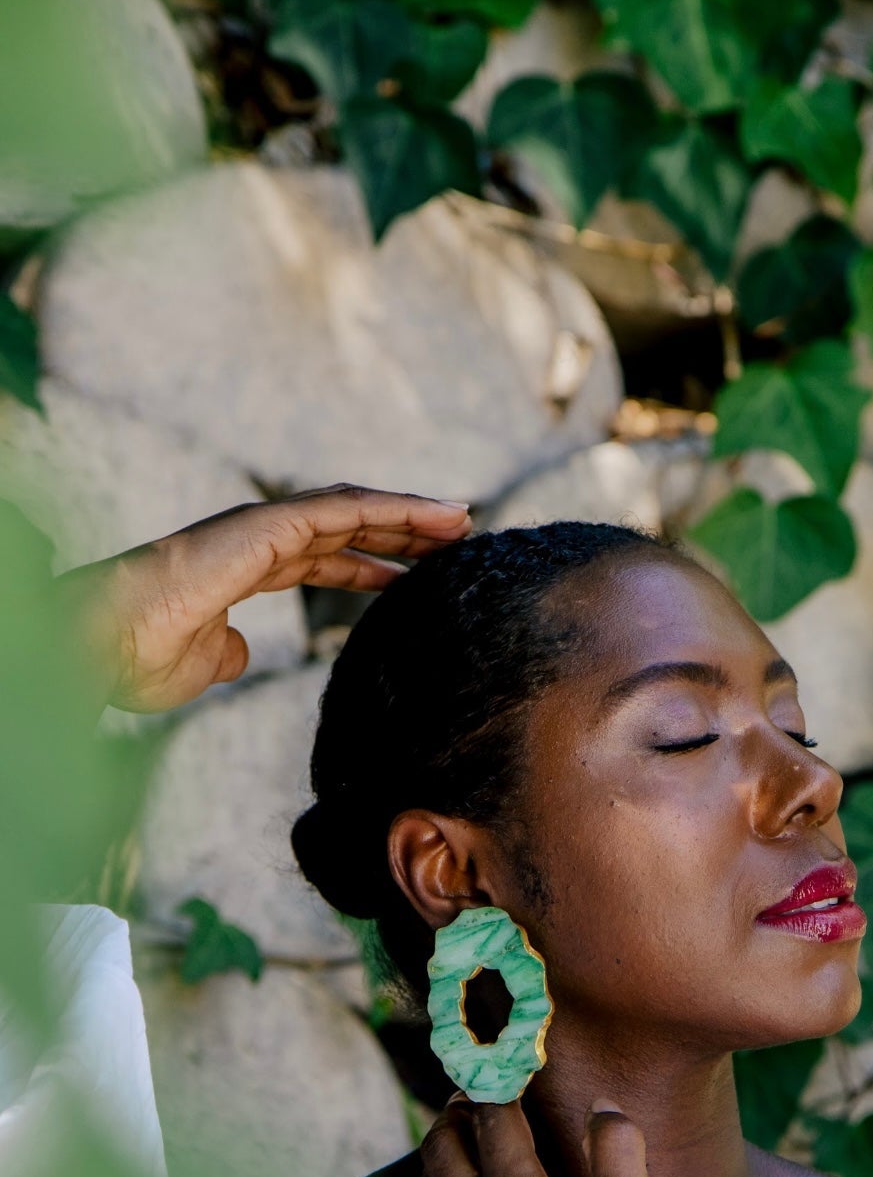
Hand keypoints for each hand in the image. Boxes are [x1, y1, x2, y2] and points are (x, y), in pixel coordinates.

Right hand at [66, 484, 470, 712]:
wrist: (103, 643)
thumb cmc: (138, 657)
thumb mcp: (200, 666)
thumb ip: (225, 654)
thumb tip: (238, 655)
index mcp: (246, 567)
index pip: (325, 558)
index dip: (373, 563)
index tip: (416, 576)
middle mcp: (259, 538)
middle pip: (350, 528)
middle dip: (405, 533)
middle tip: (459, 541)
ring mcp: (263, 526)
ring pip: (355, 510)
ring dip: (413, 515)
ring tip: (464, 522)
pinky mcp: (267, 525)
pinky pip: (345, 510)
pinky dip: (395, 511)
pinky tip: (436, 518)